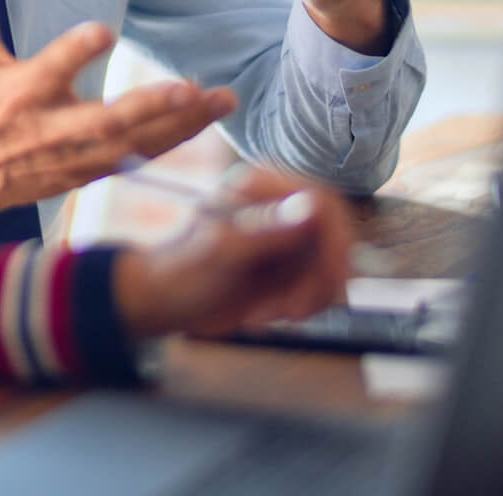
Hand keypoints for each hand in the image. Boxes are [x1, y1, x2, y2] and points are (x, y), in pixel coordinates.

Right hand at [0, 0, 237, 243]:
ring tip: (221, 99)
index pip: (52, 68)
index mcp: (23, 91)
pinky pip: (137, 160)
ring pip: (133, 144)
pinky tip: (205, 120)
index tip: (104, 31)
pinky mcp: (89, 174)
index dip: (76, 51)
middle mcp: (51, 128)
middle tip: (187, 88)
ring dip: (180, 125)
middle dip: (147, 107)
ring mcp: (74, 157)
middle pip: (104, 121)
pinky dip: (172, 143)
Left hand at [110, 168, 353, 339]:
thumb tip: (314, 204)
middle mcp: (280, 207)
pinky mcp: (291, 267)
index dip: (335, 240)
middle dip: (321, 279)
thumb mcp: (223, 251)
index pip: (323, 201)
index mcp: (261, 187)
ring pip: (333, 267)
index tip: (327, 276)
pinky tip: (270, 315)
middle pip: (336, 237)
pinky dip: (305, 307)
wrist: (167, 303)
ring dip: (311, 298)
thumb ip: (267, 228)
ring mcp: (288, 238)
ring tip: (271, 315)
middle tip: (293, 310)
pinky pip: (321, 287)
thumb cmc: (183, 271)